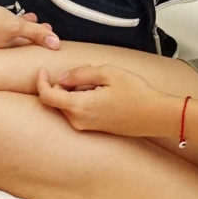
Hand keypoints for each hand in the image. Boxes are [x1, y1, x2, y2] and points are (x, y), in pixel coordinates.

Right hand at [0, 1, 59, 50]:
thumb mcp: (14, 26)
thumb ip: (35, 33)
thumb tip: (56, 45)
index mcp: (1, 50)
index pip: (25, 47)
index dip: (39, 38)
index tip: (49, 30)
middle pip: (15, 41)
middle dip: (30, 32)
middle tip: (41, 24)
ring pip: (4, 33)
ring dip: (18, 24)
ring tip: (28, 16)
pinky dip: (3, 21)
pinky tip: (4, 14)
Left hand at [34, 63, 165, 136]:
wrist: (156, 116)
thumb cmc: (136, 93)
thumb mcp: (107, 72)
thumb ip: (79, 73)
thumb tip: (61, 77)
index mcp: (79, 107)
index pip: (47, 97)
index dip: (41, 82)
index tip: (43, 70)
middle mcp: (79, 121)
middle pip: (57, 99)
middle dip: (66, 82)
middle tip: (88, 71)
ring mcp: (86, 127)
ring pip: (68, 104)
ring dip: (76, 90)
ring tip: (100, 82)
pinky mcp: (94, 128)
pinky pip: (79, 111)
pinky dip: (83, 98)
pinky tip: (103, 93)